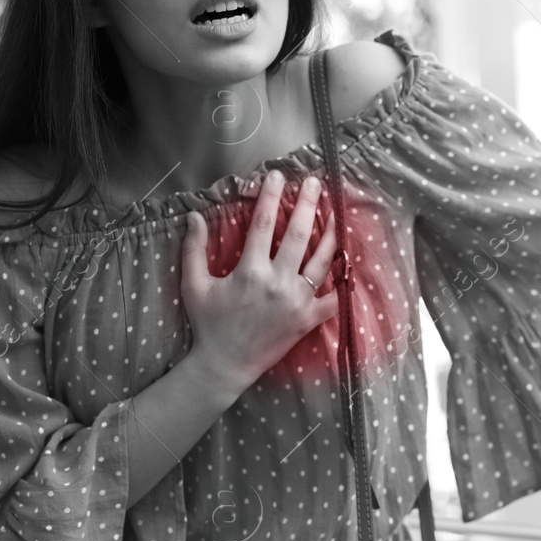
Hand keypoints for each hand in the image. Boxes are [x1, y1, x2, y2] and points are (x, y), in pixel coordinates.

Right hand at [181, 170, 339, 389]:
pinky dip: (342, 280)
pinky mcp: (309, 319)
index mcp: (250, 271)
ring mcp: (297, 301)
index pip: (264, 223)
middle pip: (299, 234)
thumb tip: (195, 216)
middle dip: (308, 204)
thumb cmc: (209, 324)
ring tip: (335, 214)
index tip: (277, 175)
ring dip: (330, 234)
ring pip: (322, 260)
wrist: (225, 364)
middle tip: (315, 183)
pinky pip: (333, 297)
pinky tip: (346, 261)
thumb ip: (193, 249)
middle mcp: (278, 282)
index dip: (271, 196)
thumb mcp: (194, 285)